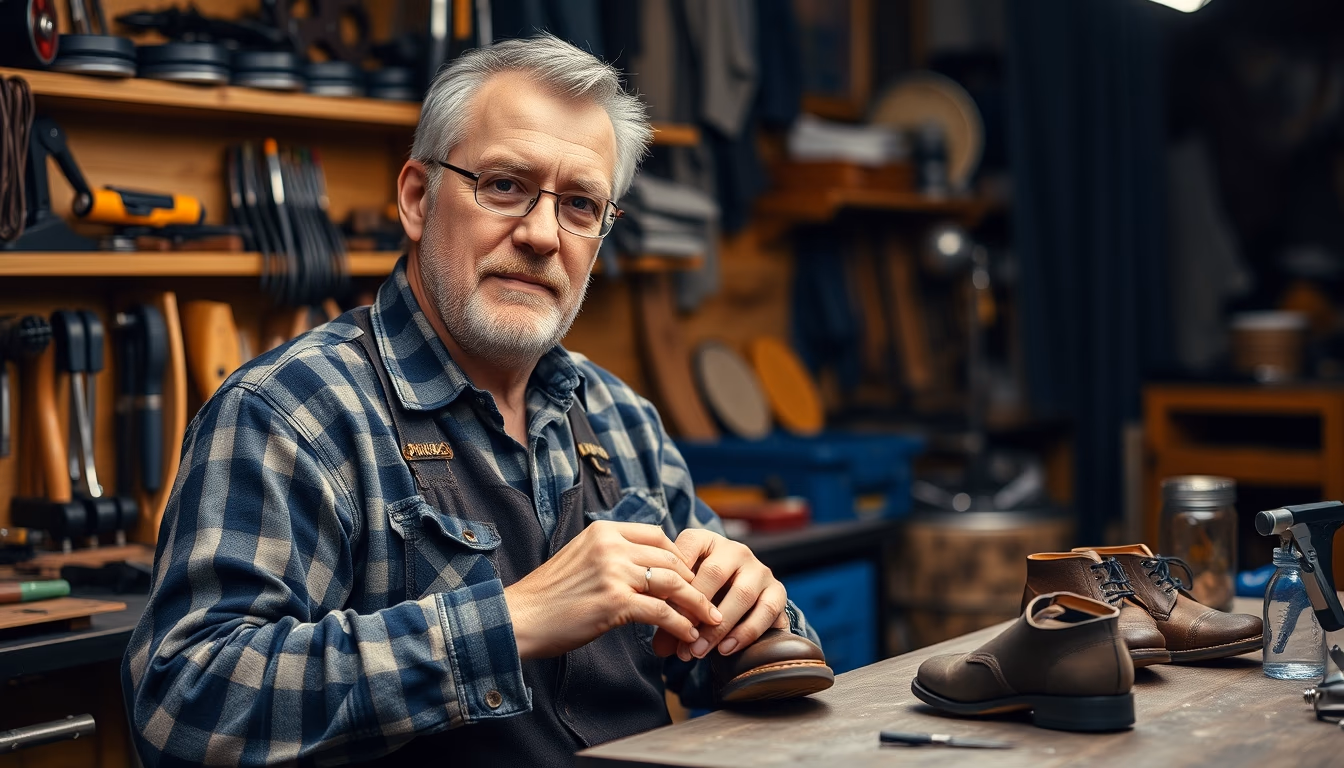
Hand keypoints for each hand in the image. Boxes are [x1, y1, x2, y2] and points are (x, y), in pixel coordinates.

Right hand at [504, 520, 722, 659]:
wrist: (519, 618)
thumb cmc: (548, 596)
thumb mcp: (580, 558)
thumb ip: (611, 556)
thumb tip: (644, 567)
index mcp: (603, 530)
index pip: (657, 534)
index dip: (677, 555)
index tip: (688, 575)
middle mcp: (611, 545)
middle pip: (670, 558)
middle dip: (693, 581)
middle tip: (708, 600)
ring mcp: (614, 572)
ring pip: (672, 582)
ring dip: (696, 603)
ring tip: (710, 619)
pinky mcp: (615, 602)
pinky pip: (662, 612)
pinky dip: (680, 624)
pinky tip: (689, 634)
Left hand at [649, 529, 788, 660]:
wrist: (744, 602)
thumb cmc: (704, 595)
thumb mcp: (686, 597)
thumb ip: (672, 616)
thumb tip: (660, 648)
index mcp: (707, 541)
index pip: (688, 547)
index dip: (674, 574)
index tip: (660, 603)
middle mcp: (735, 550)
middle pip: (714, 574)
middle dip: (694, 609)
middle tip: (680, 638)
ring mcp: (759, 569)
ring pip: (741, 594)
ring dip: (718, 627)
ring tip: (698, 651)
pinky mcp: (777, 591)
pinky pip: (765, 611)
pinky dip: (744, 633)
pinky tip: (725, 649)